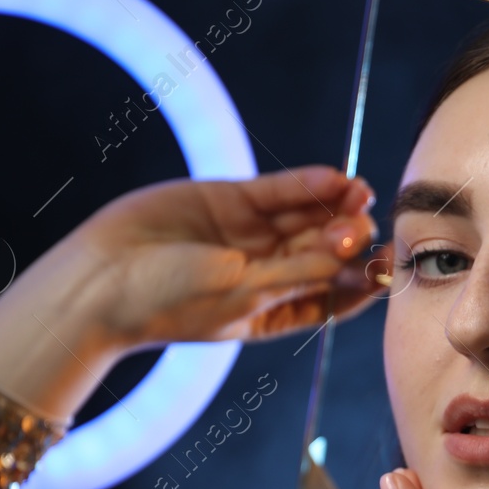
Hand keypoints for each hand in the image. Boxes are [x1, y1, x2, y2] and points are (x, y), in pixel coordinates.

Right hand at [0, 165, 392, 422]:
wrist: (100, 279)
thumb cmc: (170, 305)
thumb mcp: (242, 295)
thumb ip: (296, 273)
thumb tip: (351, 256)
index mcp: (276, 310)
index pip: (335, 297)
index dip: (363, 282)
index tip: (388, 269)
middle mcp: (268, 272)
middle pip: (326, 251)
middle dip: (351, 238)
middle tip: (371, 225)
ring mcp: (250, 235)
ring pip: (306, 218)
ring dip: (336, 207)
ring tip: (361, 194)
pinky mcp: (229, 201)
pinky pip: (278, 192)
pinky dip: (306, 185)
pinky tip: (334, 178)